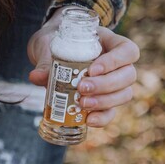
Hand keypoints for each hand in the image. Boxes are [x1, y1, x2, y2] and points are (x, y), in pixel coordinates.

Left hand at [27, 7, 138, 127]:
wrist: (51, 52)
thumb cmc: (56, 44)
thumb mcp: (50, 46)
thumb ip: (45, 60)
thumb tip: (36, 77)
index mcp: (111, 43)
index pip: (128, 51)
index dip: (114, 61)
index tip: (92, 69)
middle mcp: (118, 64)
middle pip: (128, 75)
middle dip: (106, 85)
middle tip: (82, 88)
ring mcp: (114, 83)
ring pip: (124, 94)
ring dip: (105, 102)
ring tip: (83, 104)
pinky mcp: (105, 101)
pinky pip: (111, 111)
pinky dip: (102, 118)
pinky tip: (88, 120)